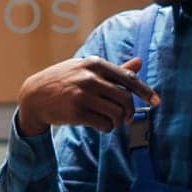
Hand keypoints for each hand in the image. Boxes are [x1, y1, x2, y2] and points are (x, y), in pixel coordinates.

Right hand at [16, 56, 159, 136]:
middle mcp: (89, 77)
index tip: (156, 101)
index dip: (145, 91)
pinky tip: (100, 125)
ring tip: (111, 122)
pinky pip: (104, 124)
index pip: (128, 78)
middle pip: (125, 99)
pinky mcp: (76, 112)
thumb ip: (114, 70)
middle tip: (126, 118)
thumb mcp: (86, 70)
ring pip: (116, 113)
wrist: (34, 95)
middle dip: (129, 112)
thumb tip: (139, 63)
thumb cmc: (64, 81)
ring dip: (117, 122)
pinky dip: (107, 128)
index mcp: (94, 63)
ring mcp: (82, 94)